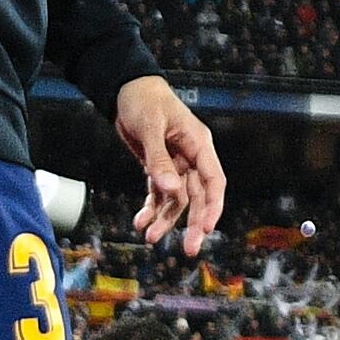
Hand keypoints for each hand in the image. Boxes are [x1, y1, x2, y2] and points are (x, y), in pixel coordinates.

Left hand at [111, 74, 224, 255]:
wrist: (125, 89)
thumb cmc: (143, 100)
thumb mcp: (150, 127)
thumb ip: (159, 160)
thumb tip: (171, 191)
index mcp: (198, 144)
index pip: (214, 181)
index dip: (213, 207)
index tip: (207, 228)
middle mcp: (191, 157)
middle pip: (198, 197)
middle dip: (193, 224)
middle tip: (190, 250)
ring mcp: (176, 165)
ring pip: (177, 200)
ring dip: (165, 220)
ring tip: (149, 236)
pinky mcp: (159, 168)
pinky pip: (159, 194)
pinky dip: (151, 209)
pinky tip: (140, 222)